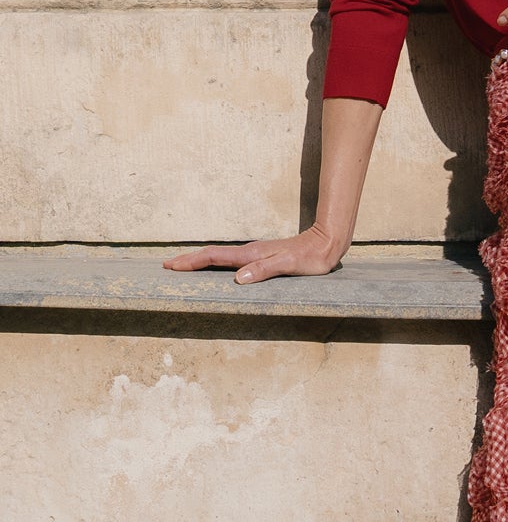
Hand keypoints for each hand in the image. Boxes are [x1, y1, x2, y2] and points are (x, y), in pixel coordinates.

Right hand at [162, 221, 345, 284]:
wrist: (327, 243)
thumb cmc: (311, 257)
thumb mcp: (289, 265)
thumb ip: (265, 270)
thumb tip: (238, 278)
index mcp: (251, 255)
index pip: (215, 257)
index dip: (192, 262)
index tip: (171, 265)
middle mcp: (250, 253)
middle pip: (212, 255)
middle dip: (189, 260)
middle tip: (166, 265)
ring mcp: (255, 254)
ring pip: (220, 257)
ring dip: (200, 261)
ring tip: (183, 266)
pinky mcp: (262, 258)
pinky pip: (231, 261)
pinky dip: (216, 263)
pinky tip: (216, 269)